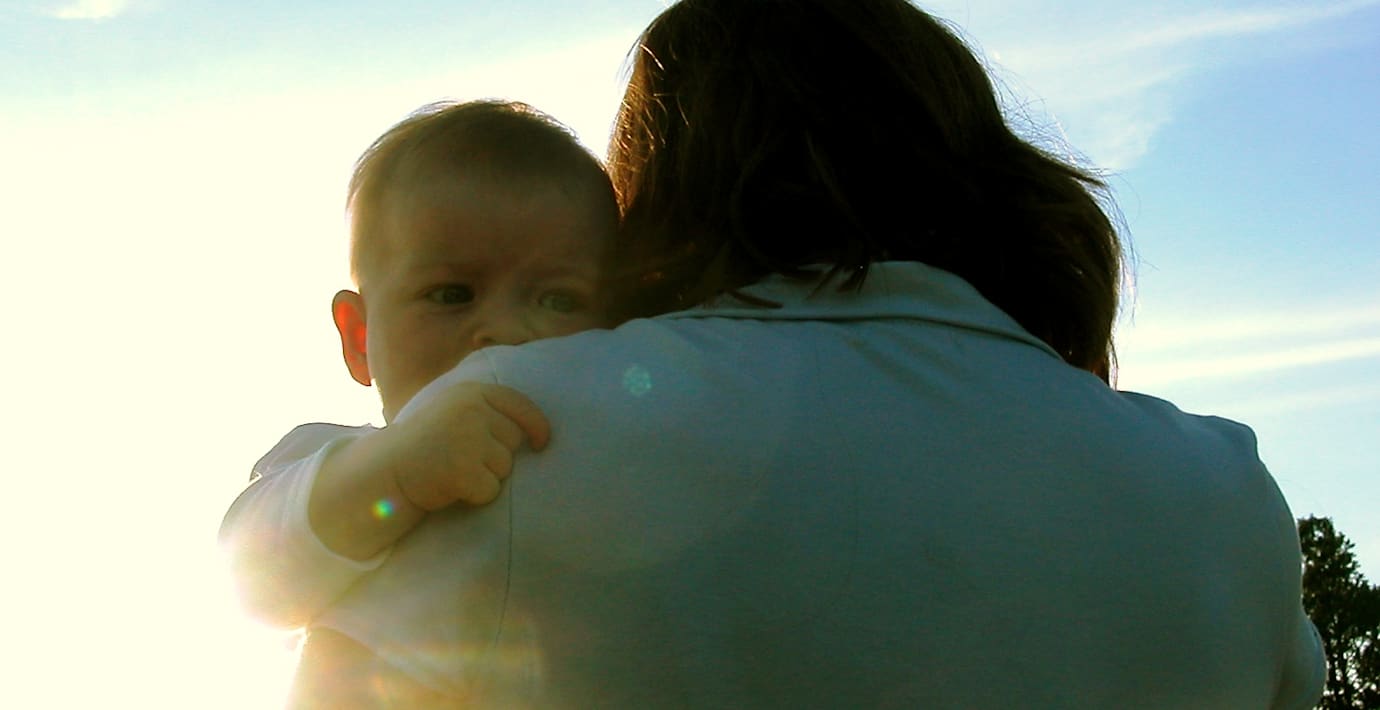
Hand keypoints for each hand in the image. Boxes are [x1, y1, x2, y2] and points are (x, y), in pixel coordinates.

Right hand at [385, 382, 550, 510]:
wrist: (384, 470)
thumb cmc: (423, 445)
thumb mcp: (452, 411)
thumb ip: (486, 410)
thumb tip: (536, 429)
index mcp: (471, 392)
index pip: (519, 404)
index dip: (537, 425)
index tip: (542, 442)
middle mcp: (472, 410)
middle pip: (514, 440)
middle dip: (499, 455)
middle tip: (464, 459)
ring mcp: (468, 438)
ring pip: (505, 468)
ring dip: (486, 477)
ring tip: (454, 471)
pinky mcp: (463, 469)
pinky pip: (491, 490)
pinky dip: (476, 496)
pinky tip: (451, 487)